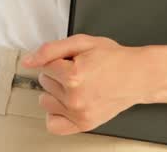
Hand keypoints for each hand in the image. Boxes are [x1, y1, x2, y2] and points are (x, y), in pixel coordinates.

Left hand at [23, 34, 148, 134]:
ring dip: (55, 92)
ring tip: (74, 86)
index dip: (58, 59)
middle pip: (44, 82)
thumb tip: (28, 61)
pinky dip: (56, 114)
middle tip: (78, 72)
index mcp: (73, 76)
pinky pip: (53, 125)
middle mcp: (75, 98)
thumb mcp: (82, 42)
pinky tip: (66, 103)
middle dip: (57, 74)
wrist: (138, 76)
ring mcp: (79, 114)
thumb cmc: (114, 59)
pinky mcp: (84, 124)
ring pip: (45, 100)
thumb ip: (50, 50)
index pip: (44, 65)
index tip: (73, 60)